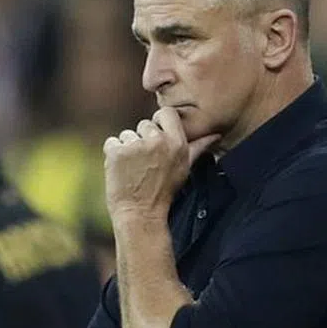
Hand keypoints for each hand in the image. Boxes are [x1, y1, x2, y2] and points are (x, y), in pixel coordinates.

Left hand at [104, 107, 219, 219]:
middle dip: (142, 141)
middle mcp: (157, 140)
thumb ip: (198, 147)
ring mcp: (135, 145)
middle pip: (144, 125)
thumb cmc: (164, 192)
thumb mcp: (184, 168)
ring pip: (127, 134)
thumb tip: (215, 134)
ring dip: (127, 149)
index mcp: (177, 142)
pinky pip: (111, 143)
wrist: (141, 214)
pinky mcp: (117, 152)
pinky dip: (113, 155)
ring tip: (134, 169)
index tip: (155, 139)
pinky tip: (121, 170)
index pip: (166, 113)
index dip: (158, 123)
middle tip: (145, 163)